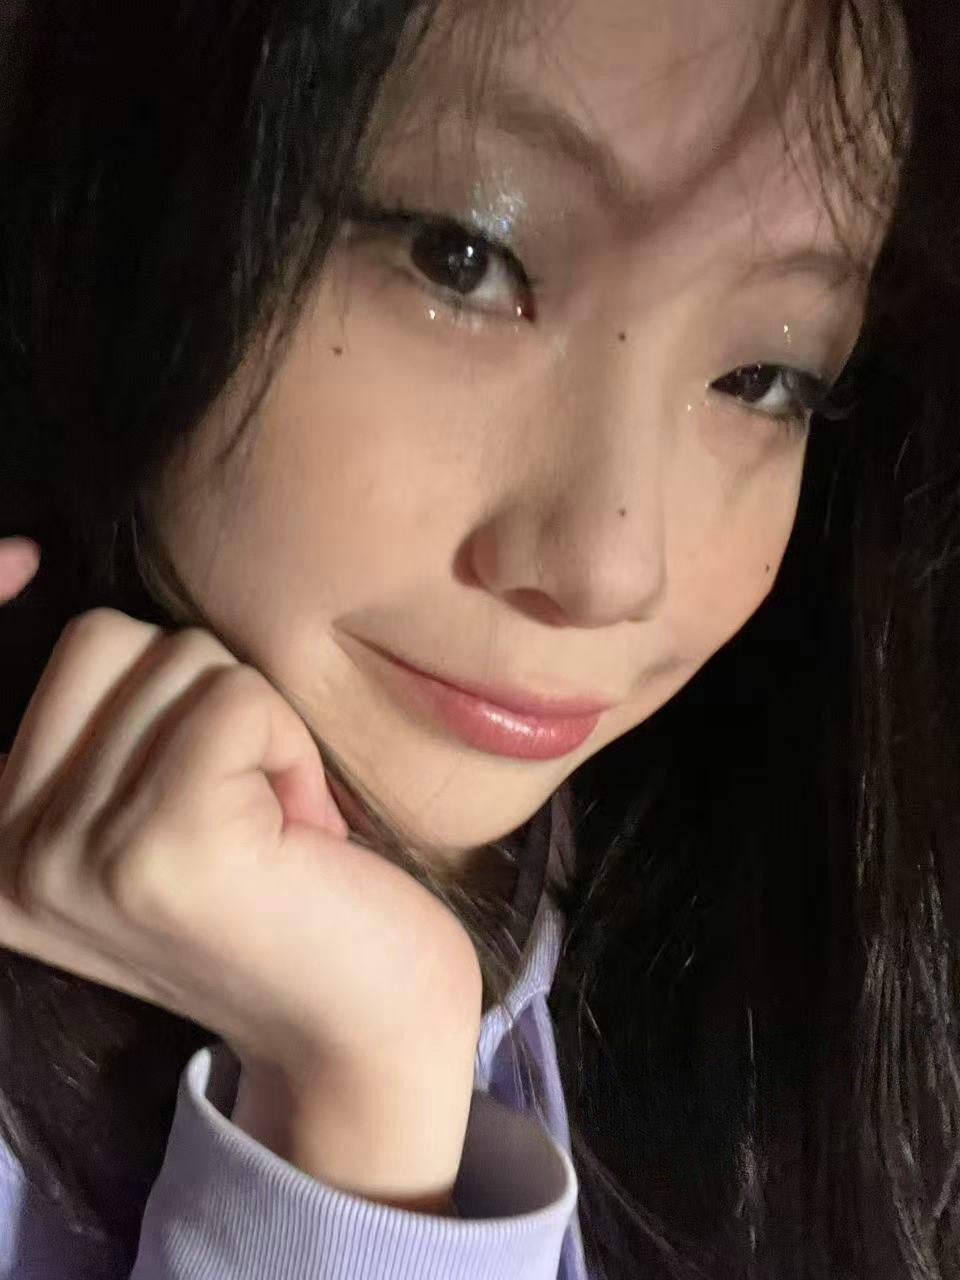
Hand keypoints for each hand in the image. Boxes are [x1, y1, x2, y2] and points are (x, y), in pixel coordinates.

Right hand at [0, 538, 481, 1202]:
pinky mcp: (164, 845)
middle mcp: (6, 860)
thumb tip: (50, 573)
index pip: (39, 662)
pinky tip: (302, 834)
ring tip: (273, 824)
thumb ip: (98, 734)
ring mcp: (77, 857)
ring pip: (180, 660)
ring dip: (255, 729)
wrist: (365, 1027)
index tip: (21, 553)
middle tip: (243, 798)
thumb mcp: (152, 815)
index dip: (1, 587)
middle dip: (205, 696)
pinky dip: (291, 749)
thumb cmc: (281, 899)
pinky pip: (237, 698)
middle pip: (108, 641)